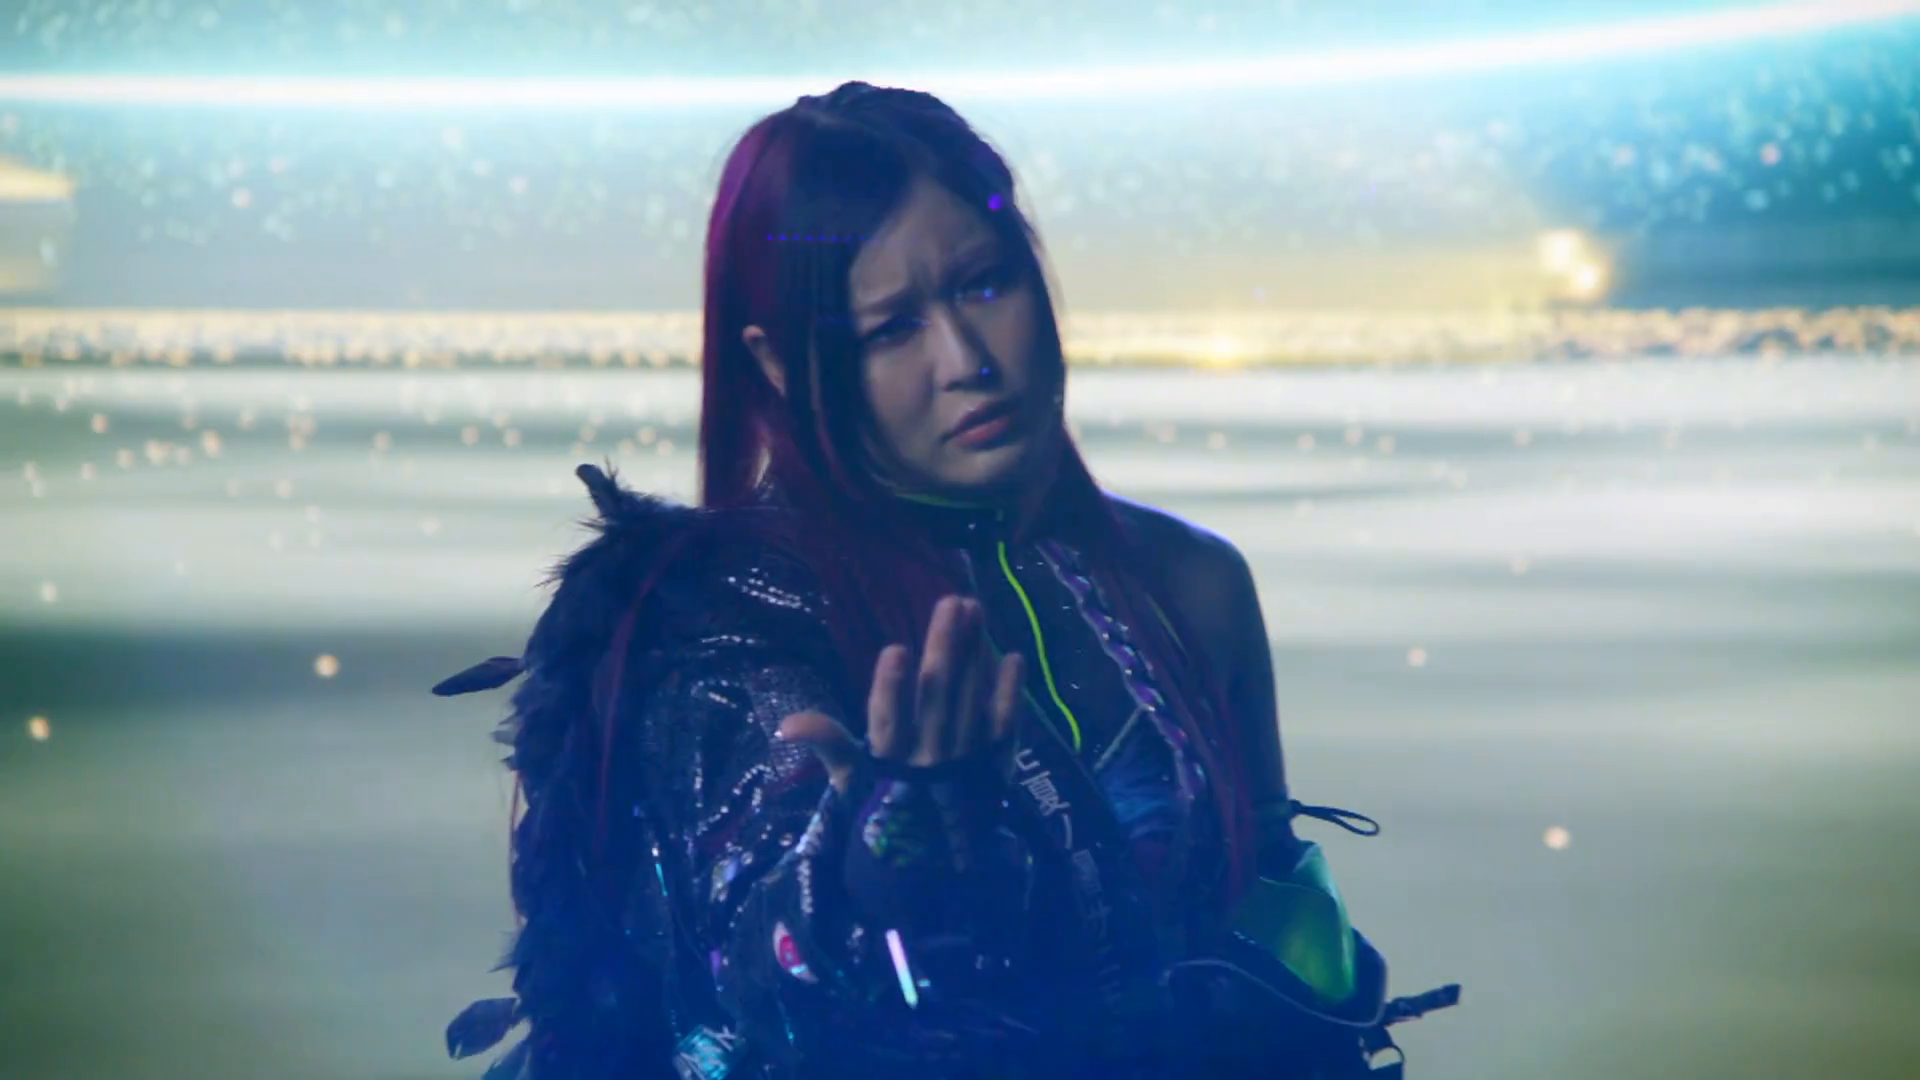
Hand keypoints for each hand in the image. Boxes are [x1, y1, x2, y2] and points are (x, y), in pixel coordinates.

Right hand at [779, 595, 1023, 792]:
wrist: (927, 872)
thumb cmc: (880, 814)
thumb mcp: (849, 782)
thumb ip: (828, 744)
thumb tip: (787, 722)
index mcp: (888, 764)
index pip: (888, 723)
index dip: (891, 689)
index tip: (895, 650)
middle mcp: (929, 763)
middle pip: (938, 700)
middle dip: (945, 649)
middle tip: (952, 602)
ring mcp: (966, 765)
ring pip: (970, 704)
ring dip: (975, 656)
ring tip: (975, 610)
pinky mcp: (995, 771)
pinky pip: (1006, 732)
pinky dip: (1010, 697)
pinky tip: (1015, 659)